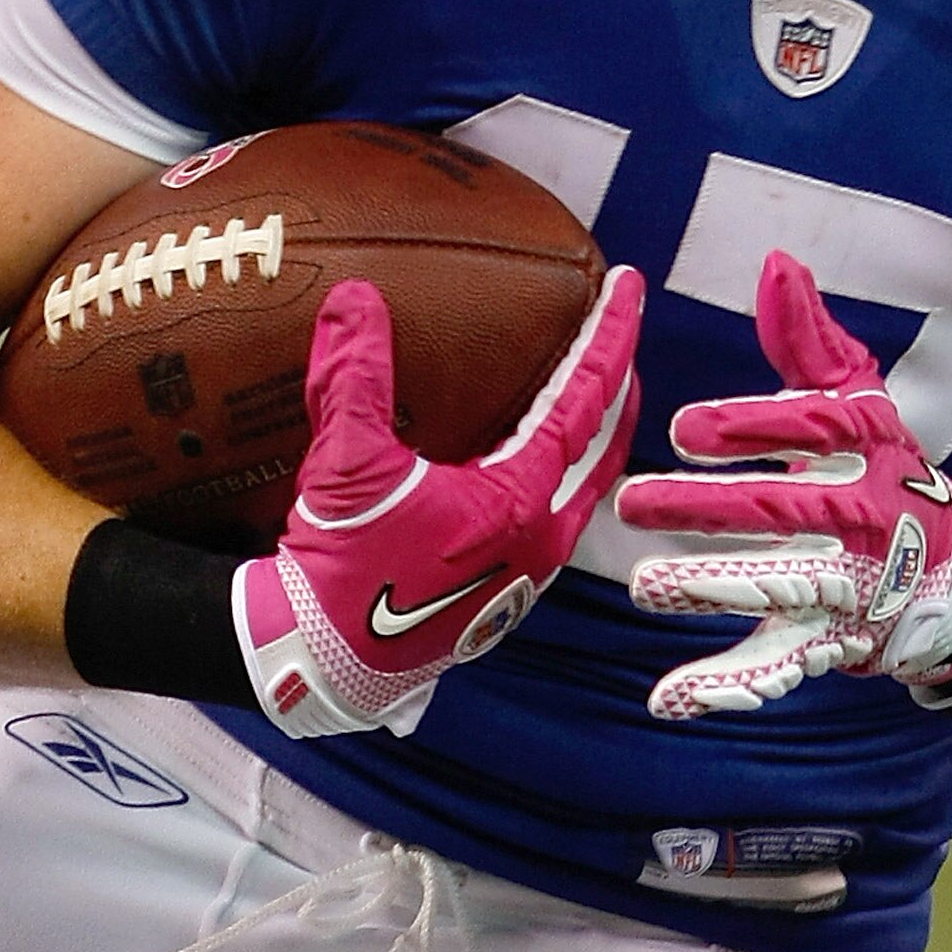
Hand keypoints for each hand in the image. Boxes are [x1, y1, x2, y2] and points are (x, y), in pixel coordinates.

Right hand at [234, 267, 642, 737]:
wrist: (321, 664)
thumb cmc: (340, 571)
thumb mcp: (346, 465)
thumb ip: (355, 375)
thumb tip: (356, 297)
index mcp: (517, 502)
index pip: (584, 402)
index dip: (609, 338)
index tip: (630, 287)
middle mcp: (538, 541)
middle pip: (603, 450)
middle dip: (618, 391)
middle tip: (620, 342)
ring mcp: (524, 576)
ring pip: (580, 493)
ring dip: (591, 442)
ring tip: (586, 404)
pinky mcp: (500, 600)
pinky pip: (551, 524)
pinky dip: (556, 483)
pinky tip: (529, 473)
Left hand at [617, 250, 951, 723]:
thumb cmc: (887, 471)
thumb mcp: (861, 401)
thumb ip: (810, 339)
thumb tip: (777, 263)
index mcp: (867, 449)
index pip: (811, 429)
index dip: (750, 426)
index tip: (683, 429)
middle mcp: (862, 518)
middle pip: (785, 510)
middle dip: (709, 509)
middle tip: (633, 501)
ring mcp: (846, 586)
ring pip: (780, 588)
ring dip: (715, 591)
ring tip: (649, 588)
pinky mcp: (827, 643)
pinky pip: (776, 667)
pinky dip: (726, 686)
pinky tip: (669, 698)